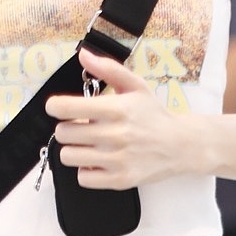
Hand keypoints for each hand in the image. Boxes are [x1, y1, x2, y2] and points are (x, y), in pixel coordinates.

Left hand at [45, 52, 190, 188]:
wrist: (180, 145)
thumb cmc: (153, 115)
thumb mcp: (136, 86)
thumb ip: (108, 69)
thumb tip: (83, 55)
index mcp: (117, 109)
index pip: (67, 108)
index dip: (54, 107)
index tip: (56, 107)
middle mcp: (116, 135)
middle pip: (63, 133)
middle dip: (67, 128)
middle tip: (80, 127)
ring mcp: (117, 160)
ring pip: (68, 156)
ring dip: (74, 149)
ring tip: (88, 144)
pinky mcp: (120, 180)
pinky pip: (83, 178)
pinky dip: (85, 170)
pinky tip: (97, 160)